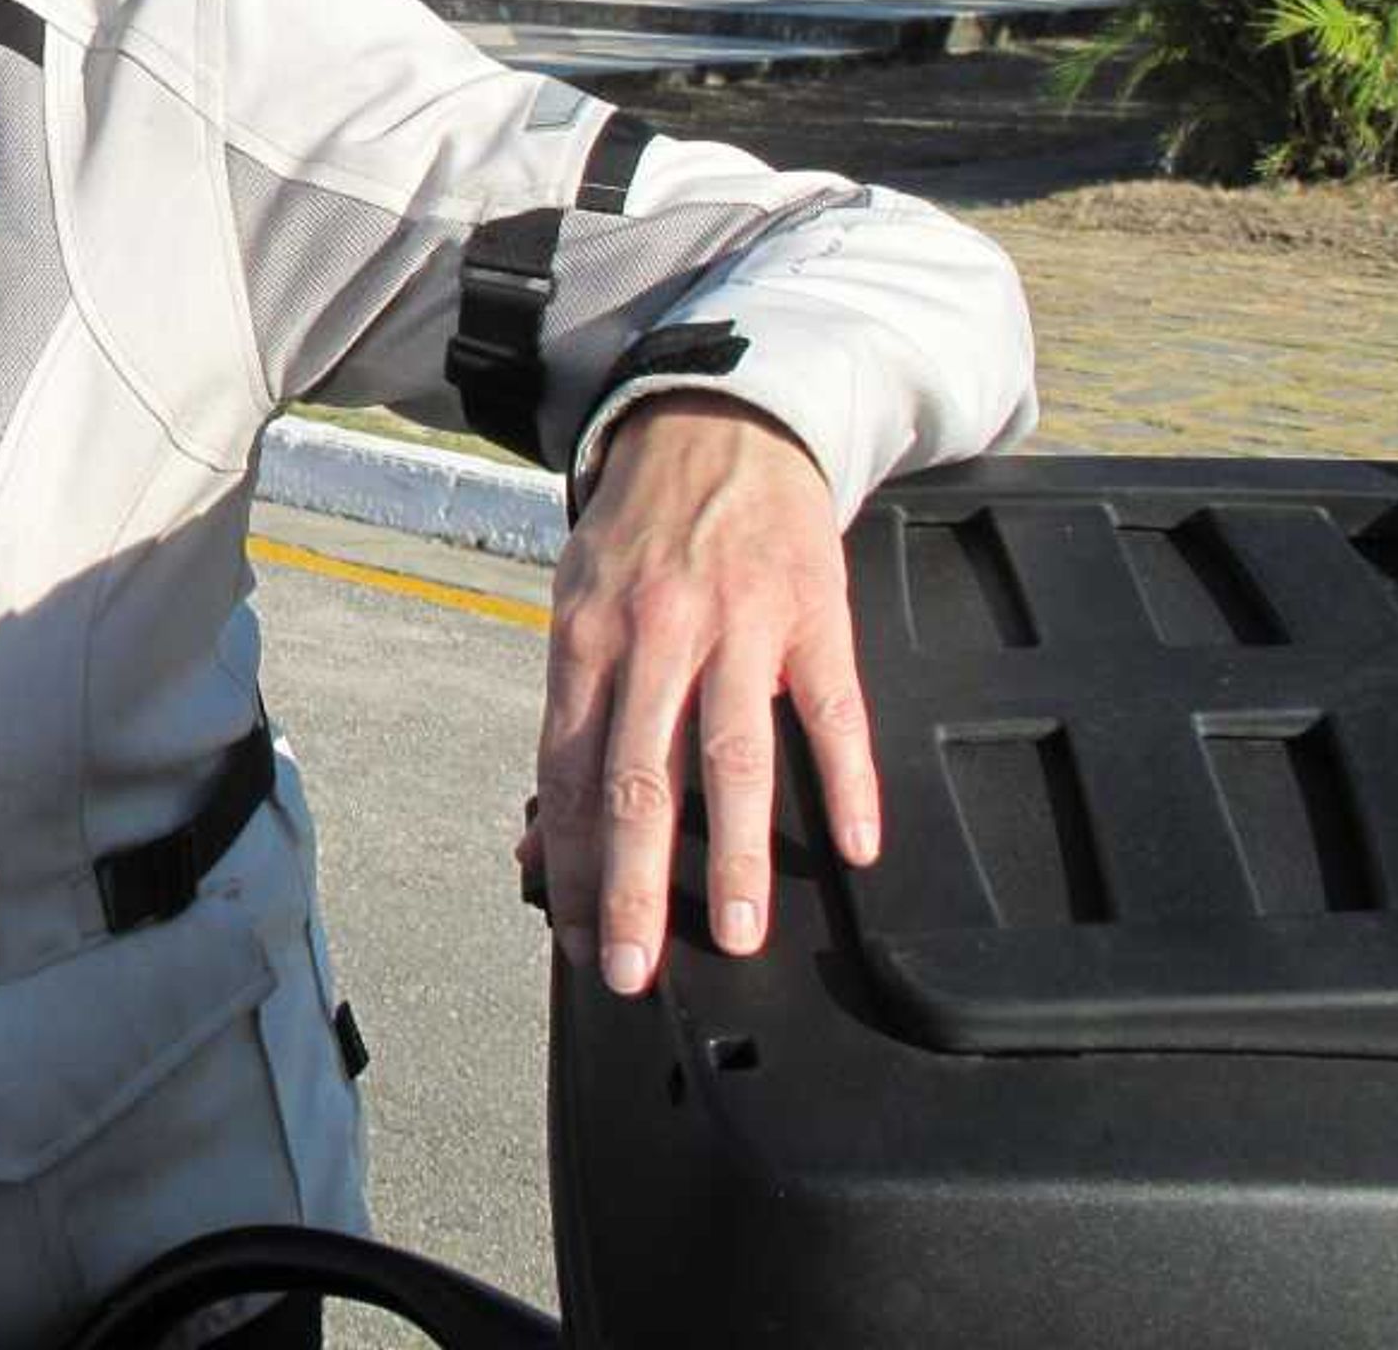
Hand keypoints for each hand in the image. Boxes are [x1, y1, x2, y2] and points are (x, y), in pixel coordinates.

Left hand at [522, 393, 876, 996]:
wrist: (718, 426)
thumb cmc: (640, 535)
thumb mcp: (577, 607)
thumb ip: (569, 723)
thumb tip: (540, 844)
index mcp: (585, 639)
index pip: (567, 774)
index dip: (570, 866)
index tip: (576, 941)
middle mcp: (653, 635)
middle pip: (638, 779)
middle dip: (631, 885)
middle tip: (633, 971)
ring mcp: (736, 624)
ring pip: (732, 756)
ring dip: (733, 855)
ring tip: (738, 935)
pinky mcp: (813, 611)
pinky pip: (832, 707)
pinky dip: (849, 779)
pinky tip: (857, 845)